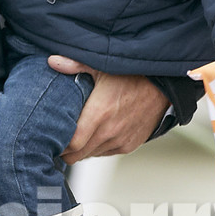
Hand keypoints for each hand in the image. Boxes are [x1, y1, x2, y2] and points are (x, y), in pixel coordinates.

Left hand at [51, 55, 170, 162]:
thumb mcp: (103, 66)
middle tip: (59, 138)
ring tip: (77, 133)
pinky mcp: (129, 144)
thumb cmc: (133, 74)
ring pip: (91, 155)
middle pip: (78, 155)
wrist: (164, 85)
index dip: (58, 145)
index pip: (71, 144)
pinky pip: (106, 152)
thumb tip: (52, 60)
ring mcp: (121, 140)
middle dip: (66, 150)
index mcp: (99, 114)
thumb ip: (76, 65)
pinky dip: (98, 147)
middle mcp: (110, 131)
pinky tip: (96, 132)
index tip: (50, 138)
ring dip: (83, 148)